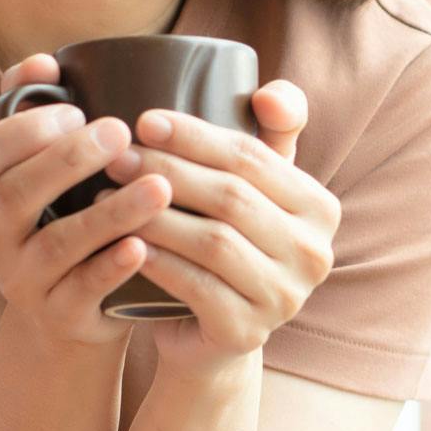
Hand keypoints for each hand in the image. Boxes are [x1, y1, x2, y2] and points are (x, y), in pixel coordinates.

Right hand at [0, 54, 171, 351]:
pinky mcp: (57, 315)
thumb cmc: (62, 213)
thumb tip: (45, 63)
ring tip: (158, 186)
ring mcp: (20, 281)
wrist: (72, 309)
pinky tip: (143, 245)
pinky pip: (82, 291)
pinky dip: (111, 267)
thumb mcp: (41, 167)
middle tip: (120, 132)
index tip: (73, 109)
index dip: (22, 130)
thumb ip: (34, 111)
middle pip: (15, 195)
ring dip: (109, 212)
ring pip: (57, 243)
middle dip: (68, 160)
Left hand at [102, 80, 339, 382]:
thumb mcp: (251, 191)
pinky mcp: (248, 331)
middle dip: (168, 170)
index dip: (196, 135)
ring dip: (154, 214)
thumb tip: (266, 94)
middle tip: (117, 158)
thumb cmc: (226, 245)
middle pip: (232, 196)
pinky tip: (123, 242)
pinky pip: (195, 286)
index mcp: (321, 209)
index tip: (144, 120)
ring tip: (109, 195)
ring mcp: (286, 297)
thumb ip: (268, 135)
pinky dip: (156, 259)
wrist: (209, 336)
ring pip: (213, 240)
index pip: (253, 157)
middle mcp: (314, 254)